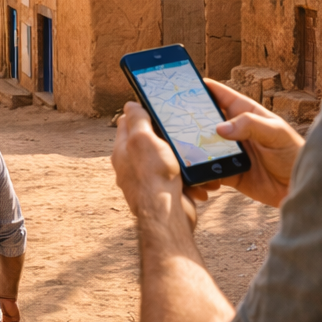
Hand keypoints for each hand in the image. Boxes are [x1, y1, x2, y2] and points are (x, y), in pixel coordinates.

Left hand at [112, 102, 194, 226]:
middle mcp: (132, 166)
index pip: (128, 123)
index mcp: (123, 151)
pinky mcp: (164, 193)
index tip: (159, 108)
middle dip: (168, 137)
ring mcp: (148, 180)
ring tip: (193, 159)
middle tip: (182, 131)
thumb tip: (130, 105)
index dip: (142, 112)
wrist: (167, 216)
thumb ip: (137, 120)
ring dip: (183, 159)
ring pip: (169, 160)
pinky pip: (180, 179)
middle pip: (151, 141)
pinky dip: (190, 179)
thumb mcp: (142, 140)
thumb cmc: (152, 177)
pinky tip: (198, 181)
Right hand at [189, 80, 302, 207]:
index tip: (181, 84)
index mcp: (244, 112)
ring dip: (191, 150)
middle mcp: (234, 129)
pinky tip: (199, 178)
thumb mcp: (275, 134)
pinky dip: (200, 174)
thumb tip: (219, 128)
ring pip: (201, 146)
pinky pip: (207, 170)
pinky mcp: (227, 171)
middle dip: (187, 120)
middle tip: (169, 122)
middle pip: (203, 120)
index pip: (218, 94)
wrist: (297, 187)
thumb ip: (249, 126)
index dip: (200, 87)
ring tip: (179, 153)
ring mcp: (229, 150)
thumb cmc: (292, 153)